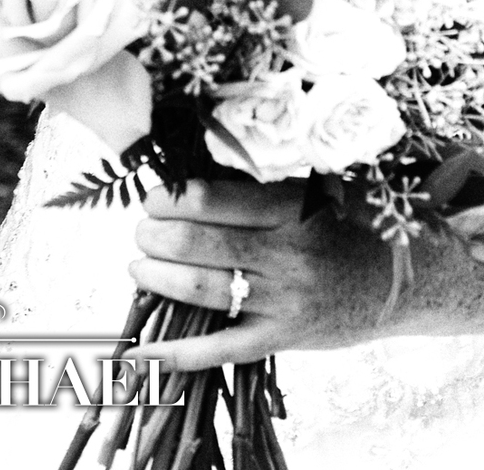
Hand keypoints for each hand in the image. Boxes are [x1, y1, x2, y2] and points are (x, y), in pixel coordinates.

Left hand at [130, 178, 483, 368]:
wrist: (402, 282)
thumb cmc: (349, 226)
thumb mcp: (311, 192)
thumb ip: (257, 190)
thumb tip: (186, 185)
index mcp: (290, 209)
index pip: (209, 199)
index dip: (168, 197)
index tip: (151, 197)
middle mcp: (285, 255)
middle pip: (197, 243)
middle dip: (154, 235)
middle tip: (139, 230)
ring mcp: (284, 301)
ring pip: (203, 289)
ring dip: (158, 277)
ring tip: (137, 265)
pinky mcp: (283, 338)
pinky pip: (222, 348)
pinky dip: (179, 353)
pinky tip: (142, 351)